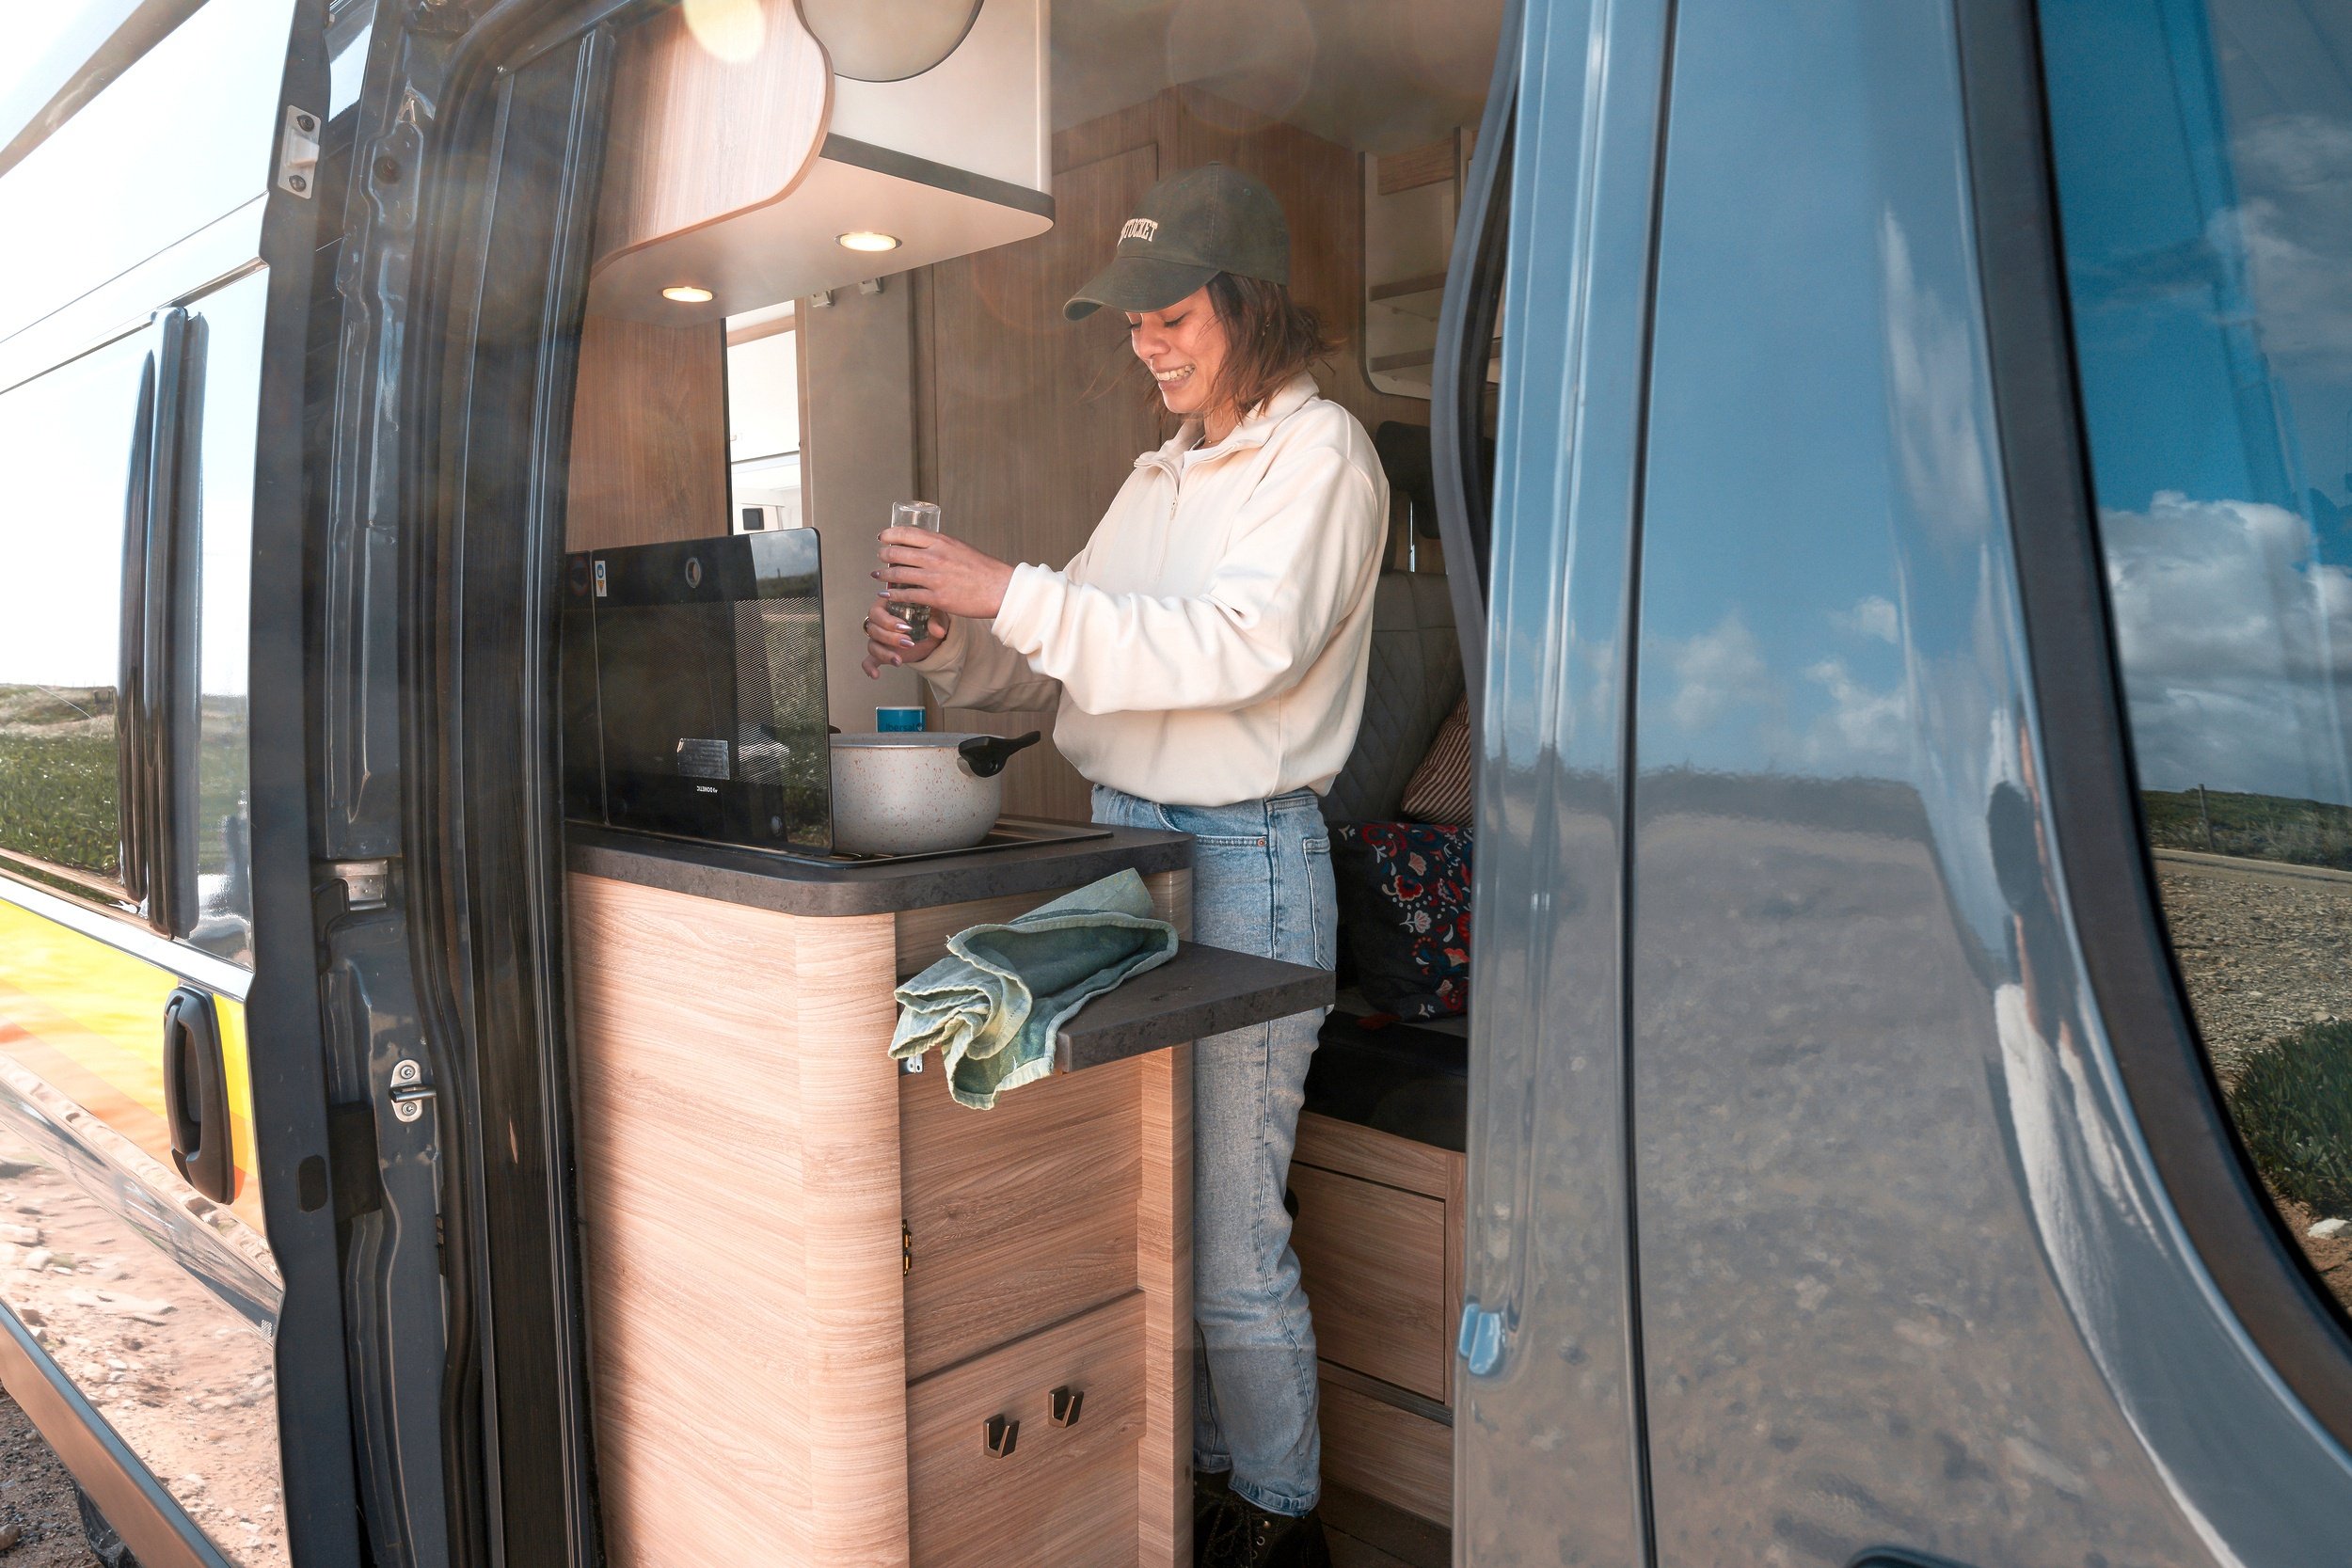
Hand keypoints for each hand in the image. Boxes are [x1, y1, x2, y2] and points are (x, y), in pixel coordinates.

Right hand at [861, 595, 950, 677]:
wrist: (931, 635)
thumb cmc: (930, 618)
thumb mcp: (936, 616)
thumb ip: (936, 620)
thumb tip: (938, 631)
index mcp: (888, 606)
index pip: (877, 611)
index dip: (888, 621)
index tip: (906, 627)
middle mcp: (879, 622)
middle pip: (873, 629)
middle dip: (889, 638)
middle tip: (908, 643)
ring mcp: (878, 638)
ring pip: (872, 645)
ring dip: (884, 653)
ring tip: (898, 661)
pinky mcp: (881, 653)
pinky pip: (869, 660)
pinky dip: (870, 668)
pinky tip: (875, 675)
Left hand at [872, 527, 1016, 620]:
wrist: (1000, 589)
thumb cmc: (984, 570)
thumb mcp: (961, 549)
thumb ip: (942, 548)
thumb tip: (926, 548)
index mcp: (942, 542)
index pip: (906, 533)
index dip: (889, 535)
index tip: (882, 538)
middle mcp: (935, 557)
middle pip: (897, 552)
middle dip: (883, 555)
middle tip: (880, 557)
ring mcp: (934, 578)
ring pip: (898, 574)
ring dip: (884, 575)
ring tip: (878, 575)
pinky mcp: (937, 597)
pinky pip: (907, 595)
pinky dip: (893, 594)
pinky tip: (886, 594)